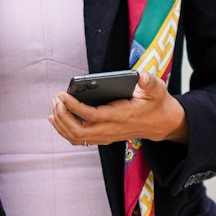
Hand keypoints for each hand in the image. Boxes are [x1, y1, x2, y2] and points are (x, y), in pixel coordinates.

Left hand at [49, 72, 187, 146]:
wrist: (160, 123)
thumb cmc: (155, 103)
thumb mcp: (157, 89)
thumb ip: (150, 82)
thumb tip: (142, 76)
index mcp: (121, 116)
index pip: (92, 116)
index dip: (74, 106)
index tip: (63, 95)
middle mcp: (111, 129)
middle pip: (79, 131)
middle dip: (63, 115)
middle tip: (56, 99)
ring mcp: (106, 136)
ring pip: (76, 137)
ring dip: (61, 123)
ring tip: (54, 106)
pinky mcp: (103, 137)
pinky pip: (79, 139)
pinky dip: (65, 130)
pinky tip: (57, 119)